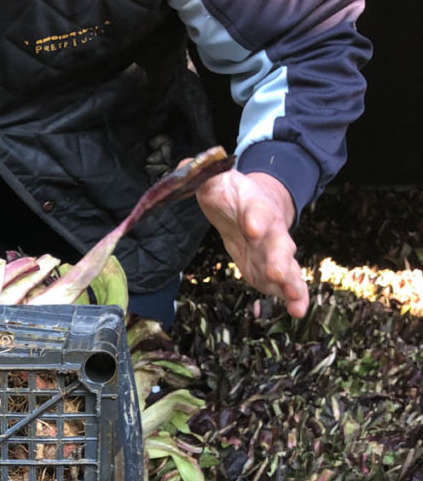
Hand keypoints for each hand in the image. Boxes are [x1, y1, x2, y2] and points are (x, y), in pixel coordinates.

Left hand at [196, 170, 308, 317]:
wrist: (253, 207)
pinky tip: (297, 311)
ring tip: (296, 299)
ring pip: (287, 267)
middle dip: (277, 258)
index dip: (254, 218)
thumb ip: (199, 176)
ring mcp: (274, 252)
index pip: (255, 210)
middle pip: (277, 243)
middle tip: (275, 273)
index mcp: (254, 205)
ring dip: (291, 283)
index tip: (252, 227)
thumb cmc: (230, 195)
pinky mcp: (272, 271)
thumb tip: (182, 169)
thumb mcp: (214, 181)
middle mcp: (270, 229)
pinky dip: (293, 297)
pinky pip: (286, 284)